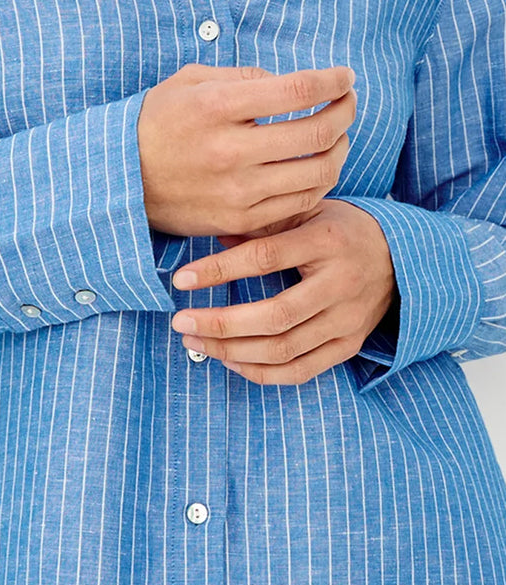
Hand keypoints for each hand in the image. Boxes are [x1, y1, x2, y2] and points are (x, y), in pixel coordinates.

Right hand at [138, 63, 356, 236]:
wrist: (118, 179)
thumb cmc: (156, 123)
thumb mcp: (187, 82)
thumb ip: (241, 76)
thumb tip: (291, 84)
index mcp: (216, 107)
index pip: (297, 90)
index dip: (333, 80)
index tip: (344, 77)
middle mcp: (228, 150)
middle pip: (317, 131)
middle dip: (346, 111)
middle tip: (348, 102)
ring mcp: (236, 190)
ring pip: (319, 171)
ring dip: (340, 148)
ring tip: (337, 134)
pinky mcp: (238, 219)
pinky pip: (300, 202)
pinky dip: (321, 181)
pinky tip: (317, 165)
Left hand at [167, 199, 396, 384]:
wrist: (404, 257)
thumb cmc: (340, 230)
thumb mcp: (306, 212)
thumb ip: (261, 224)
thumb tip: (212, 234)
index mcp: (326, 242)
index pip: (265, 258)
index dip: (220, 270)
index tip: (181, 279)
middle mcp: (341, 285)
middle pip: (275, 316)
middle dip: (220, 323)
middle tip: (180, 321)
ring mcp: (348, 321)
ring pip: (284, 349)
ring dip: (231, 351)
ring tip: (193, 340)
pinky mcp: (350, 345)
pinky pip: (300, 371)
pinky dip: (259, 372)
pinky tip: (228, 360)